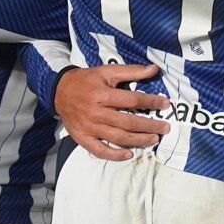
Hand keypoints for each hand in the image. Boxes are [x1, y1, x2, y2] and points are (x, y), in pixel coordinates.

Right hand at [55, 64, 169, 159]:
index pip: (132, 100)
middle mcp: (96, 112)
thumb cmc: (87, 80)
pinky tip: (129, 154)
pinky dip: (114, 155)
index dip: (151, 102)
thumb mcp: (107, 71)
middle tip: (165, 128)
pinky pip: (99, 150)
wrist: (58, 91)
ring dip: (138, 140)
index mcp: (102, 94)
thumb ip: (131, 71)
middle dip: (149, 126)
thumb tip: (154, 69)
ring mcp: (89, 127)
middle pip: (127, 122)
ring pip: (117, 138)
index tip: (165, 104)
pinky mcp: (82, 138)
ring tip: (153, 140)